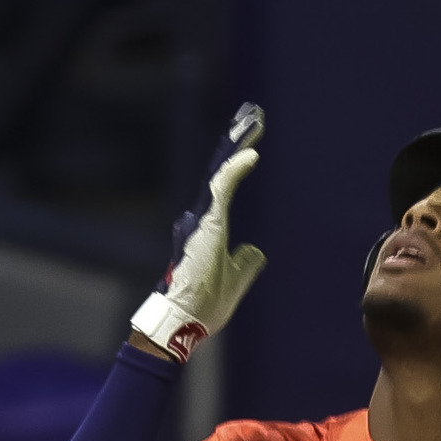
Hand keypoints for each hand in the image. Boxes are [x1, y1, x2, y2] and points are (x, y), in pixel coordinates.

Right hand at [130, 103, 267, 362]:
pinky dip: (235, 172)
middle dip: (236, 145)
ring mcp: (203, 223)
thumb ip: (246, 263)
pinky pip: (222, 192)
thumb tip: (255, 250)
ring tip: (250, 122)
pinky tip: (251, 155)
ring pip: (220, 176)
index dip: (237, 165)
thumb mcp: (236, 281)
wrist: (184, 322)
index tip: (250, 145)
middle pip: (222, 174)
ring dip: (236, 148)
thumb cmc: (206, 306)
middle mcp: (204, 221)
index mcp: (210, 231)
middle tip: (250, 118)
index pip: (225, 188)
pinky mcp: (206, 228)